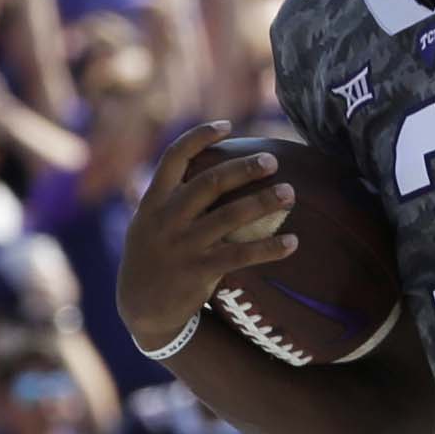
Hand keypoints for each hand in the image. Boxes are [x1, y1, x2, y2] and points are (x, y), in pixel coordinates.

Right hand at [119, 122, 297, 351]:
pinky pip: (241, 256)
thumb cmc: (154, 256)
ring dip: (263, 202)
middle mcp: (167, 219)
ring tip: (290, 193)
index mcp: (153, 200)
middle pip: (209, 183)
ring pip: (229, 216)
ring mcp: (183, 245)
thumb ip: (170, 197)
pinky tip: (293, 242)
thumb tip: (207, 170)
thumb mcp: (149, 222)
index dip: (199, 137)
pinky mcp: (199, 271)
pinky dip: (269, 248)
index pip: (174, 158)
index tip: (226, 126)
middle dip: (243, 168)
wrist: (141, 307)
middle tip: (273, 160)